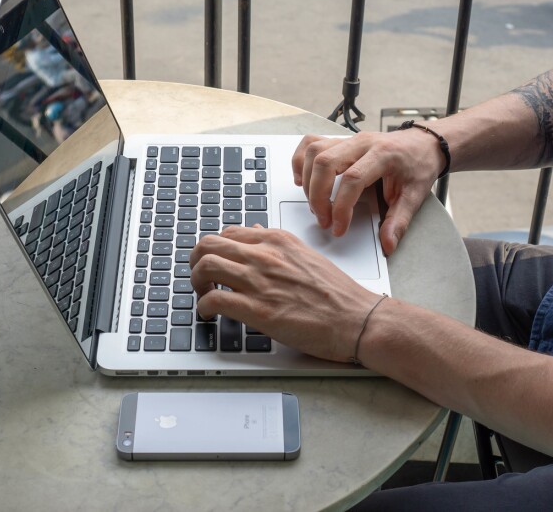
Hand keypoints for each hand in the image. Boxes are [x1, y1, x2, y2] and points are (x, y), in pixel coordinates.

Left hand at [189, 226, 379, 362]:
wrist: (356, 319)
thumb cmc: (337, 293)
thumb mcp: (306, 256)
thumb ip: (278, 246)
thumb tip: (255, 233)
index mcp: (277, 241)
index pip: (229, 233)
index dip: (215, 249)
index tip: (215, 263)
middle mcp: (265, 256)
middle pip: (208, 244)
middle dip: (196, 261)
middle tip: (200, 277)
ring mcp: (260, 281)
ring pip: (205, 266)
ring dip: (195, 282)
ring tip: (202, 294)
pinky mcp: (258, 310)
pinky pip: (214, 299)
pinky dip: (203, 306)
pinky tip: (209, 314)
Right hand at [291, 130, 442, 255]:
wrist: (424, 143)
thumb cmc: (419, 165)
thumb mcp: (415, 195)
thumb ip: (399, 221)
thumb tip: (387, 244)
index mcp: (383, 154)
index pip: (352, 179)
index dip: (341, 207)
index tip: (339, 227)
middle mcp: (362, 142)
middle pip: (326, 162)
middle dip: (317, 196)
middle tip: (323, 220)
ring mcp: (349, 139)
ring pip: (315, 151)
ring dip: (308, 181)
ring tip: (315, 204)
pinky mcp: (340, 140)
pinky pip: (311, 143)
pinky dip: (300, 161)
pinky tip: (302, 180)